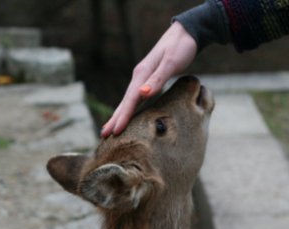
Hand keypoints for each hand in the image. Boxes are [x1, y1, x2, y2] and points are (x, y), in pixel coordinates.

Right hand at [101, 22, 197, 136]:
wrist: (185, 33)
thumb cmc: (181, 47)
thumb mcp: (171, 62)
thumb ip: (157, 79)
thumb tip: (142, 94)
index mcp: (142, 74)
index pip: (130, 100)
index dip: (123, 117)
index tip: (115, 132)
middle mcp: (139, 77)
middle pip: (124, 102)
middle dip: (114, 118)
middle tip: (103, 135)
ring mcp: (143, 78)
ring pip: (128, 100)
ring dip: (119, 115)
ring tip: (111, 129)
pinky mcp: (149, 80)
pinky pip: (136, 98)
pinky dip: (129, 108)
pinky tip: (128, 115)